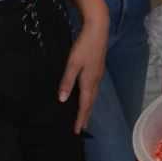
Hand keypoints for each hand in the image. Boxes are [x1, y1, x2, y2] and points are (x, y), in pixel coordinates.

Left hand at [58, 17, 107, 133]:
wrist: (98, 29)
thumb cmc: (84, 46)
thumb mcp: (73, 63)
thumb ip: (67, 81)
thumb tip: (63, 99)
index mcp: (89, 81)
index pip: (85, 105)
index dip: (80, 118)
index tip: (76, 131)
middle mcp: (96, 80)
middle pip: (91, 102)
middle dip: (86, 115)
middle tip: (81, 128)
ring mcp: (98, 74)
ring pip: (93, 95)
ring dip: (88, 107)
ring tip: (84, 115)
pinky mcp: (98, 68)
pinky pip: (94, 88)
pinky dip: (90, 97)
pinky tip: (87, 95)